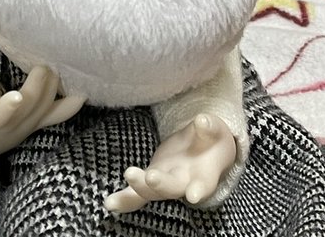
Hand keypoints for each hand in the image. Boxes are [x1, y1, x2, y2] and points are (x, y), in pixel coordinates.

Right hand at [0, 58, 83, 162]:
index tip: (17, 97)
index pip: (0, 116)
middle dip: (41, 83)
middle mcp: (12, 126)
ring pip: (48, 108)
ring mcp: (28, 126)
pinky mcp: (38, 125)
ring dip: (56, 87)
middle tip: (45, 58)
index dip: (9, 107)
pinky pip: (60, 115)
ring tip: (63, 64)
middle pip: (32, 106)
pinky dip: (73, 103)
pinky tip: (84, 87)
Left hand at [105, 113, 236, 212]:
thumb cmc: (211, 140)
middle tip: (151, 177)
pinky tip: (110, 204)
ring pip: (152, 192)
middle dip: (161, 185)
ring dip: (139, 186)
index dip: (199, 190)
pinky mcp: (152, 180)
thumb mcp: (214, 131)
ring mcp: (166, 183)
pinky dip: (124, 200)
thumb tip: (203, 121)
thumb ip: (209, 128)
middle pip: (172, 188)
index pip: (204, 184)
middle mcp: (184, 183)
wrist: (206, 151)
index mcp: (204, 173)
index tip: (193, 196)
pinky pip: (138, 194)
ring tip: (129, 173)